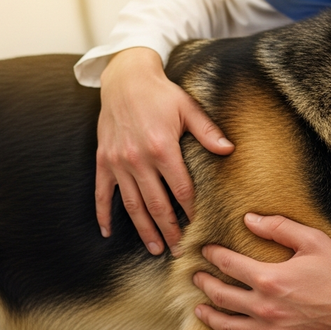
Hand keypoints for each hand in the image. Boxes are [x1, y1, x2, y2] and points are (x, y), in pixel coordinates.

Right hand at [96, 47, 233, 255]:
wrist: (124, 78)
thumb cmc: (160, 93)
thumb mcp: (188, 108)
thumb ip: (208, 131)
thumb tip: (229, 150)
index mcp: (162, 148)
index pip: (181, 190)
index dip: (191, 211)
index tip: (199, 227)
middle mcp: (138, 160)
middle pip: (156, 205)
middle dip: (169, 231)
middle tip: (179, 251)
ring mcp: (117, 162)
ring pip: (131, 205)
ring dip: (144, 230)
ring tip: (155, 249)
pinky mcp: (103, 161)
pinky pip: (101, 193)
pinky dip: (103, 215)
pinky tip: (107, 232)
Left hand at [193, 214, 330, 329]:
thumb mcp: (313, 241)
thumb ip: (279, 227)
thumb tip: (249, 219)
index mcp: (270, 278)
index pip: (229, 264)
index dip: (214, 256)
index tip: (206, 251)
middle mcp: (265, 307)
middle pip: (222, 296)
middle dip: (205, 285)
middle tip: (197, 278)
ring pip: (229, 327)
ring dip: (210, 317)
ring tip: (200, 308)